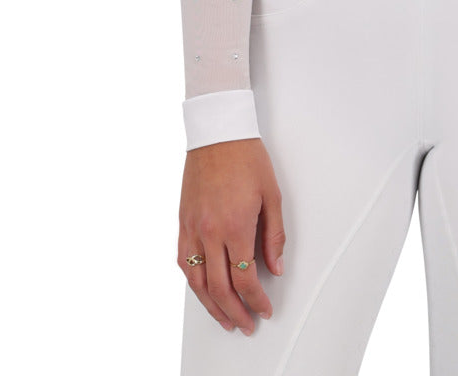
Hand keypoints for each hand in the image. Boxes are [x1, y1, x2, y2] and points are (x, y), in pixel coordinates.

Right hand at [178, 136, 284, 334]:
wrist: (217, 133)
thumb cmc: (246, 158)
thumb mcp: (272, 194)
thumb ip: (274, 235)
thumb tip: (275, 267)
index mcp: (235, 226)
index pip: (244, 280)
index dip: (256, 301)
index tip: (264, 310)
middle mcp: (210, 233)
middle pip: (219, 289)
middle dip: (235, 312)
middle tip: (247, 325)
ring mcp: (192, 229)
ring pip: (196, 282)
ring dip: (211, 306)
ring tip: (224, 319)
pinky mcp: (182, 223)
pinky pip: (183, 262)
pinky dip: (193, 282)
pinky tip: (202, 290)